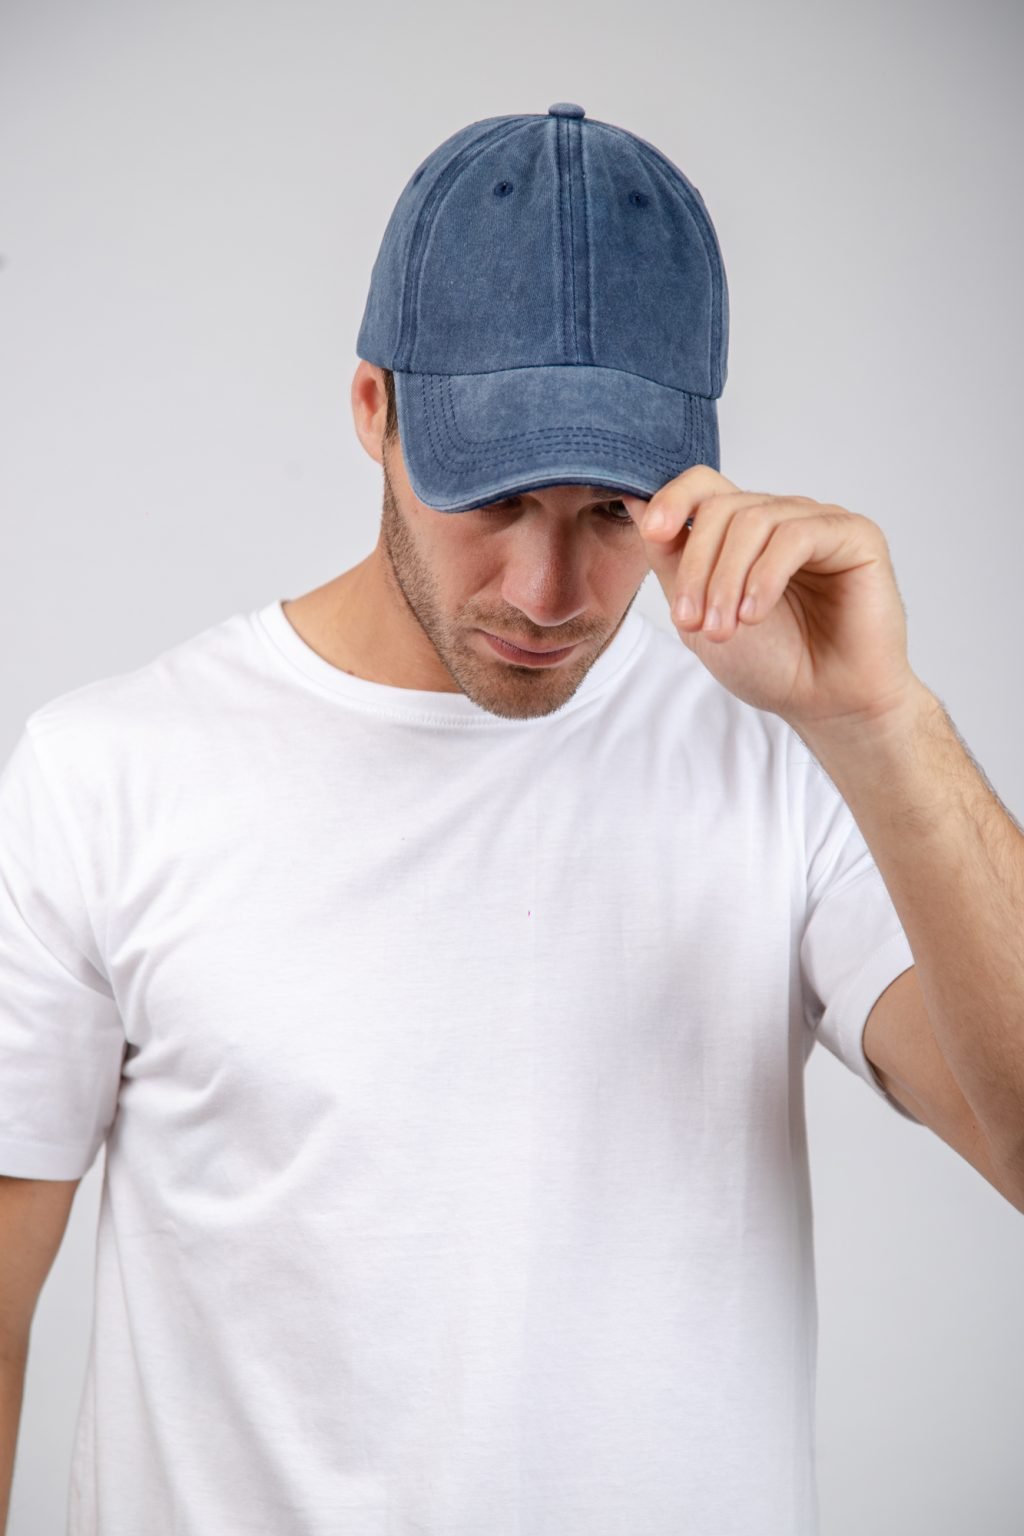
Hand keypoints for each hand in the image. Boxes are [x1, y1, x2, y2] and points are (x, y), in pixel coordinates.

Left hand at [622, 466, 919, 734]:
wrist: (823, 703)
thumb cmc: (770, 663)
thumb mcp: (698, 613)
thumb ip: (670, 559)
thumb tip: (635, 501)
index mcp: (744, 532)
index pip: (704, 485)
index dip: (673, 499)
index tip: (653, 533)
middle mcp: (781, 518)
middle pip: (721, 506)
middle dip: (697, 566)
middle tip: (692, 621)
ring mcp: (819, 522)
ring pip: (755, 520)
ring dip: (727, 579)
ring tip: (723, 629)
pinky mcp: (855, 535)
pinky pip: (797, 535)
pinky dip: (765, 576)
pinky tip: (755, 613)